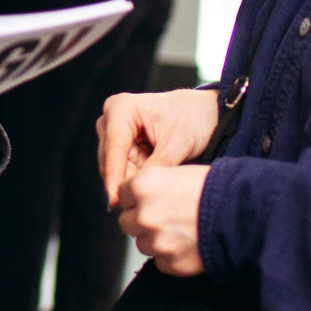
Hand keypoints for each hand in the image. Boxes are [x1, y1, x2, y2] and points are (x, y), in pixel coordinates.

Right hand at [97, 88, 219, 201]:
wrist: (200, 113)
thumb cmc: (192, 119)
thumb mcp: (178, 143)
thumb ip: (157, 165)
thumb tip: (137, 188)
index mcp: (121, 108)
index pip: (114, 149)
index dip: (114, 176)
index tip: (113, 202)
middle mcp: (110, 118)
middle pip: (110, 161)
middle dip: (125, 181)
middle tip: (147, 200)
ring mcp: (112, 132)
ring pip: (113, 168)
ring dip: (132, 180)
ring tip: (158, 184)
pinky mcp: (118, 145)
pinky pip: (121, 170)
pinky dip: (137, 177)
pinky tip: (153, 180)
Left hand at [115, 164, 208, 276]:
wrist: (245, 214)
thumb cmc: (218, 189)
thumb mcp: (180, 172)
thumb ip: (153, 185)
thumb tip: (139, 196)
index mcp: (143, 185)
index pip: (123, 194)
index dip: (137, 197)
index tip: (149, 198)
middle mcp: (144, 214)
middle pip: (127, 222)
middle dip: (142, 220)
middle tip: (166, 216)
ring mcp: (156, 242)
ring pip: (142, 244)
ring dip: (156, 239)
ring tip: (181, 230)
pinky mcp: (170, 263)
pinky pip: (160, 262)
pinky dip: (171, 256)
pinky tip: (188, 244)